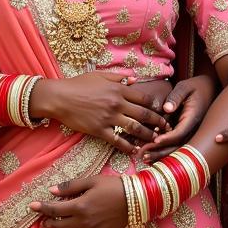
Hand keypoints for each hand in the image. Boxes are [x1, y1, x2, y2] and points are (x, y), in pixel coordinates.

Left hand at [29, 174, 127, 227]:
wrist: (136, 199)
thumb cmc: (113, 186)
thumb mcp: (91, 181)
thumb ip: (71, 186)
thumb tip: (51, 191)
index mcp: (80, 206)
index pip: (54, 209)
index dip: (41, 208)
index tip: (31, 206)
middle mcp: (84, 221)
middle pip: (59, 225)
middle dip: (49, 221)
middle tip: (44, 218)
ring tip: (59, 224)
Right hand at [30, 73, 167, 153]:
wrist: (60, 97)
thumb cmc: (78, 84)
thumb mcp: (100, 75)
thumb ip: (119, 78)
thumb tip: (135, 80)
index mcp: (118, 89)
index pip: (144, 99)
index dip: (155, 106)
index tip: (163, 111)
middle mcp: (117, 104)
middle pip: (144, 114)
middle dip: (158, 122)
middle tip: (167, 129)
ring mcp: (109, 118)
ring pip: (134, 129)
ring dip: (148, 136)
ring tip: (156, 140)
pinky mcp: (99, 130)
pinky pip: (117, 141)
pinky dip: (128, 147)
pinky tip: (135, 151)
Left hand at [142, 73, 217, 161]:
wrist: (211, 89)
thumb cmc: (196, 86)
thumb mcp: (185, 87)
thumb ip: (176, 96)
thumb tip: (166, 108)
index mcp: (193, 118)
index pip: (180, 133)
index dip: (167, 138)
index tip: (154, 140)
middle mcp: (194, 129)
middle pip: (178, 146)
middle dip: (161, 152)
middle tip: (143, 154)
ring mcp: (192, 133)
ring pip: (177, 148)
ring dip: (161, 154)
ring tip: (144, 157)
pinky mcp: (188, 134)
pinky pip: (177, 145)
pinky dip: (165, 150)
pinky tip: (151, 153)